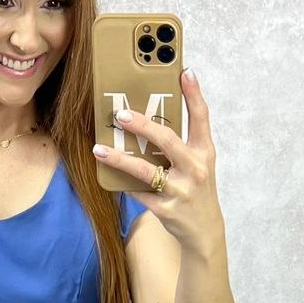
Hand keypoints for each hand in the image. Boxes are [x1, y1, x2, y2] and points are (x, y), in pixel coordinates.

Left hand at [94, 68, 224, 255]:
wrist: (204, 230)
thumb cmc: (196, 189)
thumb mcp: (198, 164)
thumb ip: (181, 143)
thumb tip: (149, 119)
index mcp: (205, 152)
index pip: (201, 118)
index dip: (194, 95)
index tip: (185, 72)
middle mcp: (195, 169)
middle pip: (167, 141)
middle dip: (143, 126)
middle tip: (121, 115)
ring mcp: (181, 190)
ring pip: (146, 170)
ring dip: (120, 159)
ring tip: (99, 149)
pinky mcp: (166, 209)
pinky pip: (138, 193)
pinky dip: (123, 184)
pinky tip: (107, 176)